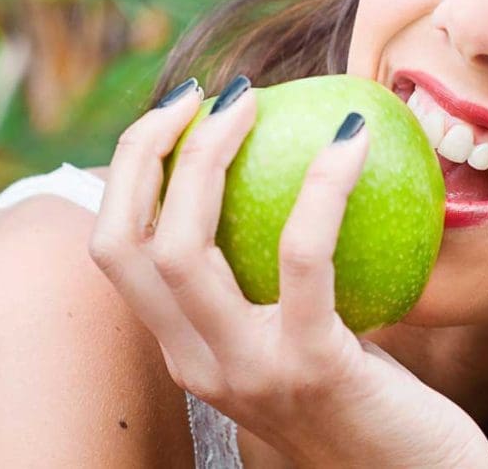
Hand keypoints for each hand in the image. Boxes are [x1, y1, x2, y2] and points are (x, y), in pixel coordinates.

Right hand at [87, 76, 487, 467]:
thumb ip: (279, 278)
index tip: (176, 111)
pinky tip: (353, 138)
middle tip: (204, 91)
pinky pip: (303, 257)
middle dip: (146, 151)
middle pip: (129, 243)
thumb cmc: (369, 396)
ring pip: (184, 249)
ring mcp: (247, 370)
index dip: (128, 171)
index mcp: (187, 350)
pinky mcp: (312, 368)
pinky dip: (321, 187)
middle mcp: (198, 364)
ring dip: (206, 157)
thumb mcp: (304, 334)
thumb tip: (295, 169)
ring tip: (249, 99)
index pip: (117, 251)